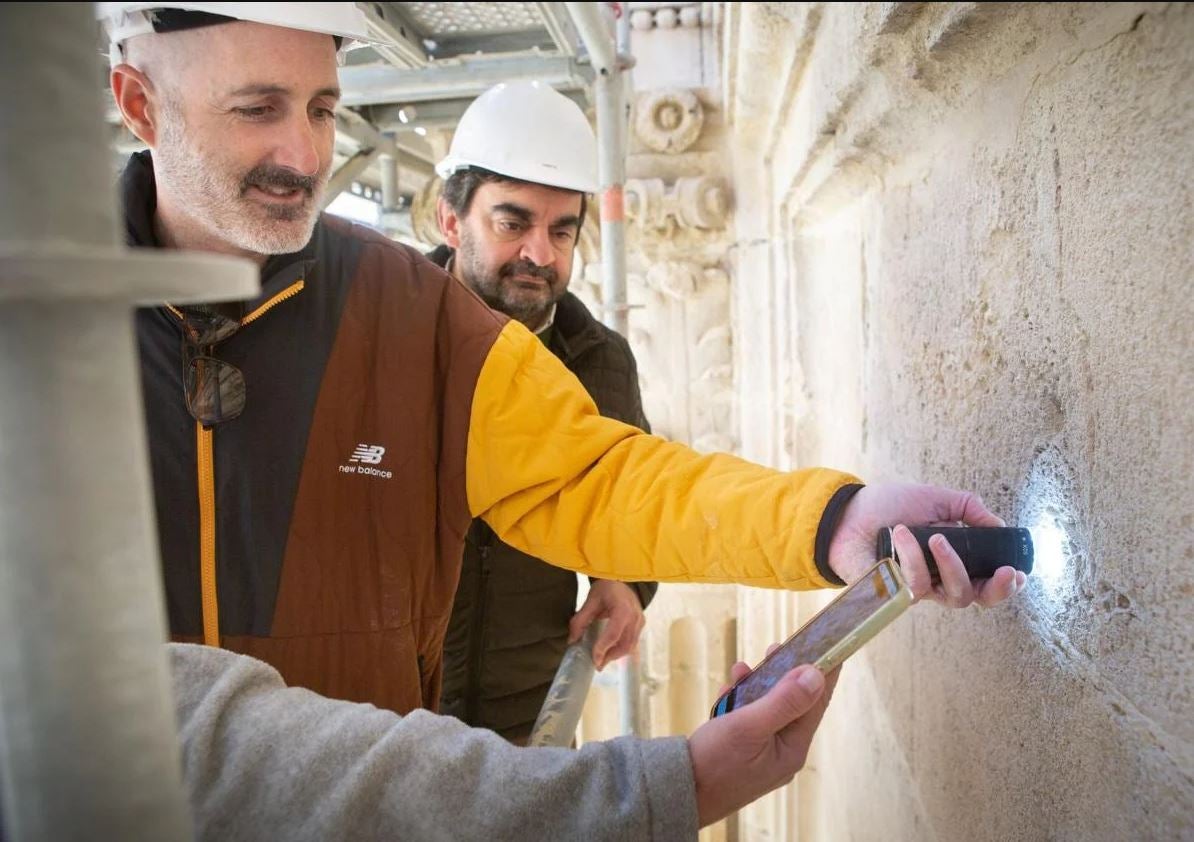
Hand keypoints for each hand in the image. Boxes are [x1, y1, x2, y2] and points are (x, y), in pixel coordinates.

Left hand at [569, 580, 645, 669]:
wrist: (622, 579)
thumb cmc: (607, 587)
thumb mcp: (591, 600)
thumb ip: (580, 620)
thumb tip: (572, 640)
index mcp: (623, 609)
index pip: (613, 634)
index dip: (603, 648)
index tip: (594, 659)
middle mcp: (635, 617)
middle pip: (625, 644)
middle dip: (610, 656)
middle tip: (597, 664)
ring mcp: (640, 621)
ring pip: (630, 646)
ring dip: (616, 655)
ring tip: (602, 660)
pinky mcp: (640, 625)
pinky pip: (632, 642)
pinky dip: (621, 649)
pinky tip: (610, 652)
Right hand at [689, 654, 839, 826]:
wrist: (677, 794)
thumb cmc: (712, 764)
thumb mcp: (748, 726)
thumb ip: (783, 701)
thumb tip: (815, 676)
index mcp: (792, 749)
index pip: (816, 703)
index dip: (824, 672)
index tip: (829, 644)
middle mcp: (782, 753)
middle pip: (793, 704)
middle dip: (784, 674)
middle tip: (776, 648)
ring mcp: (763, 753)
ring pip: (768, 708)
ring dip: (757, 686)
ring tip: (740, 669)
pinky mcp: (744, 752)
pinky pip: (750, 719)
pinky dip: (740, 702)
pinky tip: (727, 692)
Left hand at [827, 483, 1027, 607]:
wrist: (847, 512)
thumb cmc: (888, 506)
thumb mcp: (935, 498)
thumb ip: (969, 509)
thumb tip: (1000, 527)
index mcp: (952, 557)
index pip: (987, 580)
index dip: (1007, 583)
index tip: (1018, 572)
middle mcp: (938, 578)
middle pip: (976, 598)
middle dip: (998, 590)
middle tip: (1005, 572)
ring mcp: (917, 588)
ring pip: (953, 595)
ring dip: (951, 564)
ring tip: (934, 536)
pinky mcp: (896, 594)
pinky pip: (917, 585)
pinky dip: (913, 557)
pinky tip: (901, 534)